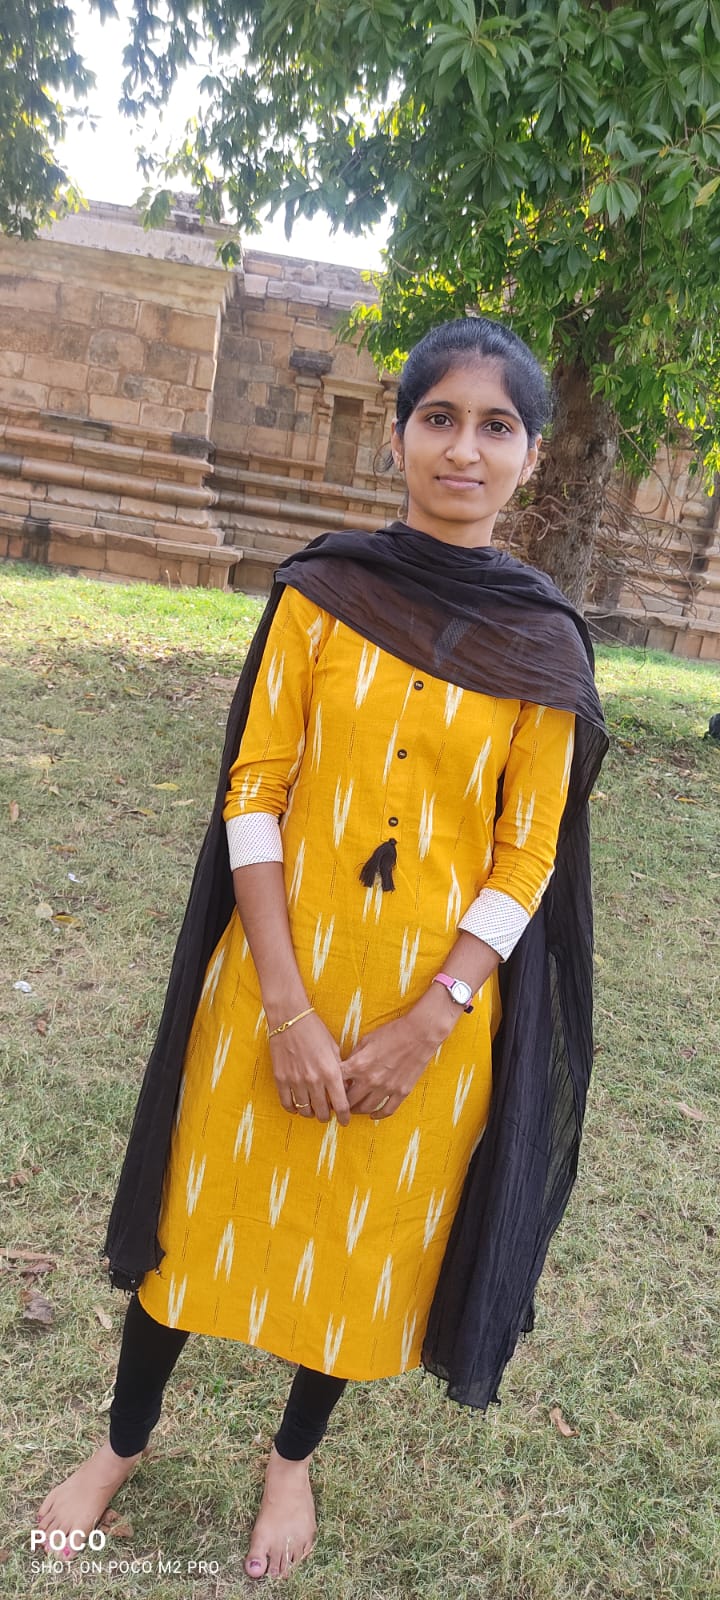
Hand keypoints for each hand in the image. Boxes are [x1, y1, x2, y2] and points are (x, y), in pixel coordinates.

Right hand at [268, 1011, 350, 1125]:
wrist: (290, 1018)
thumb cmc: (315, 1030)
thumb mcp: (334, 1049)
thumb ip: (339, 1071)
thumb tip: (343, 1089)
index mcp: (331, 1072)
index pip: (341, 1105)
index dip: (344, 1117)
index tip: (345, 1121)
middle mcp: (314, 1080)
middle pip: (322, 1112)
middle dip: (327, 1116)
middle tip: (328, 1115)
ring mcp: (295, 1080)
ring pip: (305, 1110)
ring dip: (311, 1113)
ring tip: (313, 1110)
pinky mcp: (281, 1078)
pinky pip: (287, 1103)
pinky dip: (293, 1108)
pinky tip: (297, 1107)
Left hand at [342, 989, 458, 1118]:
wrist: (419, 1034)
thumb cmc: (392, 1032)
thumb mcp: (366, 1040)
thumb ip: (354, 1056)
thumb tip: (345, 1069)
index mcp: (359, 1065)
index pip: (337, 1083)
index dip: (331, 1087)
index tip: (330, 1090)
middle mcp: (370, 1080)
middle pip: (349, 1101)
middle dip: (342, 1103)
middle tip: (339, 1104)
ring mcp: (386, 1088)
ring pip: (366, 1108)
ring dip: (357, 1110)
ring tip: (354, 1109)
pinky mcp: (401, 1092)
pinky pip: (387, 1110)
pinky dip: (378, 1115)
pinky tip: (373, 1115)